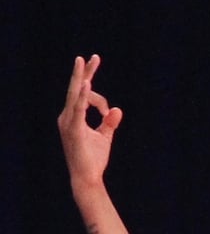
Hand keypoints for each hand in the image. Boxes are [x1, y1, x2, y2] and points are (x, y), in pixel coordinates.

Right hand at [57, 55, 123, 187]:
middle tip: (93, 56)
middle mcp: (67, 116)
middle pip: (76, 89)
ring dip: (82, 78)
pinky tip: (87, 84)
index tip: (101, 77)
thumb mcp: (104, 137)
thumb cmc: (93, 159)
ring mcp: (68, 122)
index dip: (93, 87)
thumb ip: (109, 123)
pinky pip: (78, 109)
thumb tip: (117, 110)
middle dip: (84, 72)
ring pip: (76, 95)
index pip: (82, 95)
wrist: (87, 177)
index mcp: (73, 117)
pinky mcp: (73, 129)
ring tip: (86, 61)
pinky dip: (83, 96)